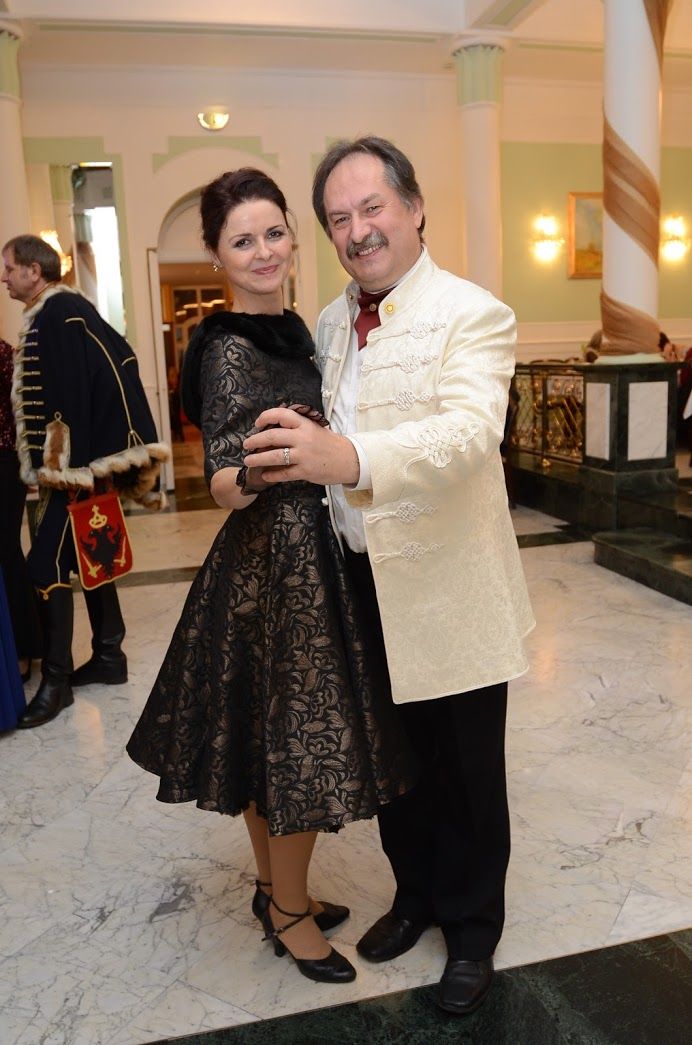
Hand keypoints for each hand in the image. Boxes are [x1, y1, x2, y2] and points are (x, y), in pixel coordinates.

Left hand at [243, 407, 359, 485]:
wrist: (349, 459)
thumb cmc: (329, 443)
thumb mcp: (314, 428)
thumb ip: (296, 427)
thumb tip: (272, 426)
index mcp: (305, 424)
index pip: (281, 414)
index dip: (265, 417)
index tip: (257, 423)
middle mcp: (303, 438)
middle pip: (271, 436)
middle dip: (254, 440)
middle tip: (246, 444)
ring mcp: (303, 455)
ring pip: (273, 457)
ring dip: (257, 459)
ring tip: (248, 460)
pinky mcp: (305, 471)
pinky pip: (283, 474)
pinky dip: (272, 475)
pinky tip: (265, 475)